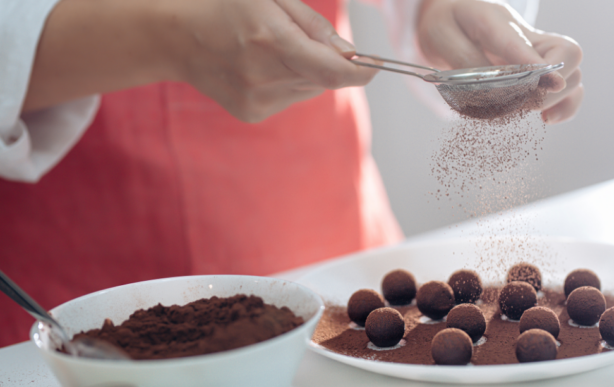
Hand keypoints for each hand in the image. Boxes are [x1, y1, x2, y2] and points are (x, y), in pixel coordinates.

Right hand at [169, 0, 378, 121]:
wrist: (175, 36)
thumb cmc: (225, 7)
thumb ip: (314, 26)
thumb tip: (349, 54)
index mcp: (271, 41)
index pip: (331, 70)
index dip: (360, 72)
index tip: (375, 66)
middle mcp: (265, 76)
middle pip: (323, 79)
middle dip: (325, 61)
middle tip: (295, 39)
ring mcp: (257, 100)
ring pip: (308, 89)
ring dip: (304, 72)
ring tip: (268, 50)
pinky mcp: (252, 113)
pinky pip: (290, 99)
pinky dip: (286, 83)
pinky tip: (258, 68)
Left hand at [417, 0, 582, 123]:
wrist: (451, 15)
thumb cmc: (446, 25)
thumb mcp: (441, 37)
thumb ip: (465, 61)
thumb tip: (493, 91)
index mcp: (496, 21)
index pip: (522, 42)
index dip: (538, 65)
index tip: (553, 84)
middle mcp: (527, 35)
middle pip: (568, 55)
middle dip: (550, 87)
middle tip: (521, 104)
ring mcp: (537, 52)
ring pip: (574, 73)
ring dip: (559, 99)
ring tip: (533, 113)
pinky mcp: (539, 69)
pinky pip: (568, 88)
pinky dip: (564, 106)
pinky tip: (545, 117)